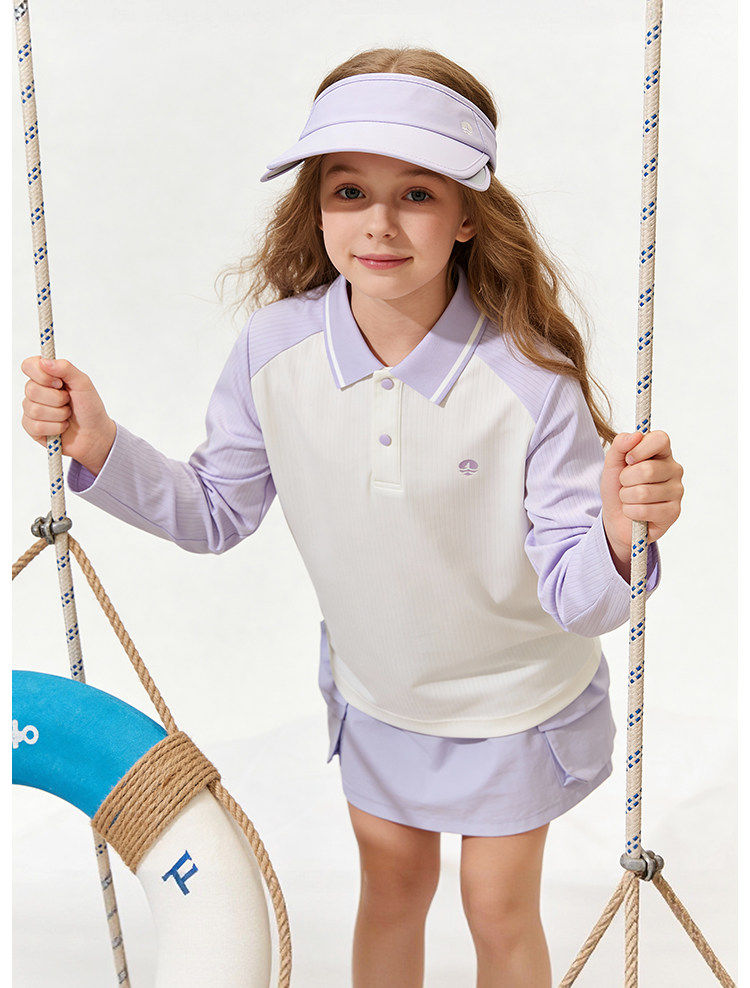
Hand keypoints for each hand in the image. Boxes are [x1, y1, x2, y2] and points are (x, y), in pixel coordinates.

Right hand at [20, 356, 116, 475]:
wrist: (95, 433)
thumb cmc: (89, 406)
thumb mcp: (83, 383)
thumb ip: (66, 368)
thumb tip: (44, 361)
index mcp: (46, 376)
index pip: (28, 366)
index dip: (42, 375)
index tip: (60, 383)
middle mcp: (35, 391)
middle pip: (31, 390)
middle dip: (57, 399)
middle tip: (69, 402)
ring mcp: (31, 410)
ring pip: (34, 409)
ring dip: (59, 414)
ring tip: (68, 415)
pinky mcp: (32, 428)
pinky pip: (36, 426)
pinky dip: (56, 427)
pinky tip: (63, 426)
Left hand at [600, 430, 683, 559]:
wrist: (616, 518)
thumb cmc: (617, 488)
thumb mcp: (612, 463)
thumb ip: (620, 445)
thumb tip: (636, 435)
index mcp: (662, 453)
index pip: (661, 439)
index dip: (640, 449)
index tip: (628, 459)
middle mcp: (674, 470)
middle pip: (647, 470)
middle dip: (626, 479)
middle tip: (625, 484)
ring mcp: (676, 491)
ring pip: (643, 492)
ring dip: (626, 497)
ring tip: (629, 499)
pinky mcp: (674, 512)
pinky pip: (645, 510)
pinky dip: (631, 512)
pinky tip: (634, 512)